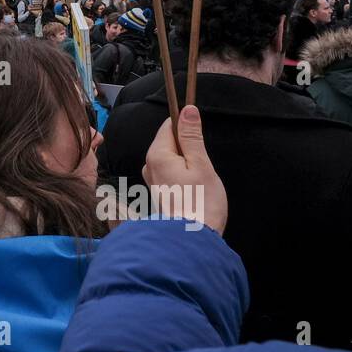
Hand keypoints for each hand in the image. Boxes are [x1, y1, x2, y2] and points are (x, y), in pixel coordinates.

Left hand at [141, 105, 226, 235]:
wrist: (192, 240)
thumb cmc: (200, 203)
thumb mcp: (201, 164)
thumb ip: (192, 136)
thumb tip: (188, 111)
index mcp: (156, 154)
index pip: (169, 125)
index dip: (186, 125)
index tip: (200, 136)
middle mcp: (149, 165)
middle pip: (170, 142)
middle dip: (189, 148)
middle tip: (202, 167)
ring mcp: (153, 179)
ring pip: (173, 158)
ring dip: (189, 164)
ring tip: (199, 182)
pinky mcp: (160, 191)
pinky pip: (172, 172)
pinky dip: (185, 175)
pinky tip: (194, 190)